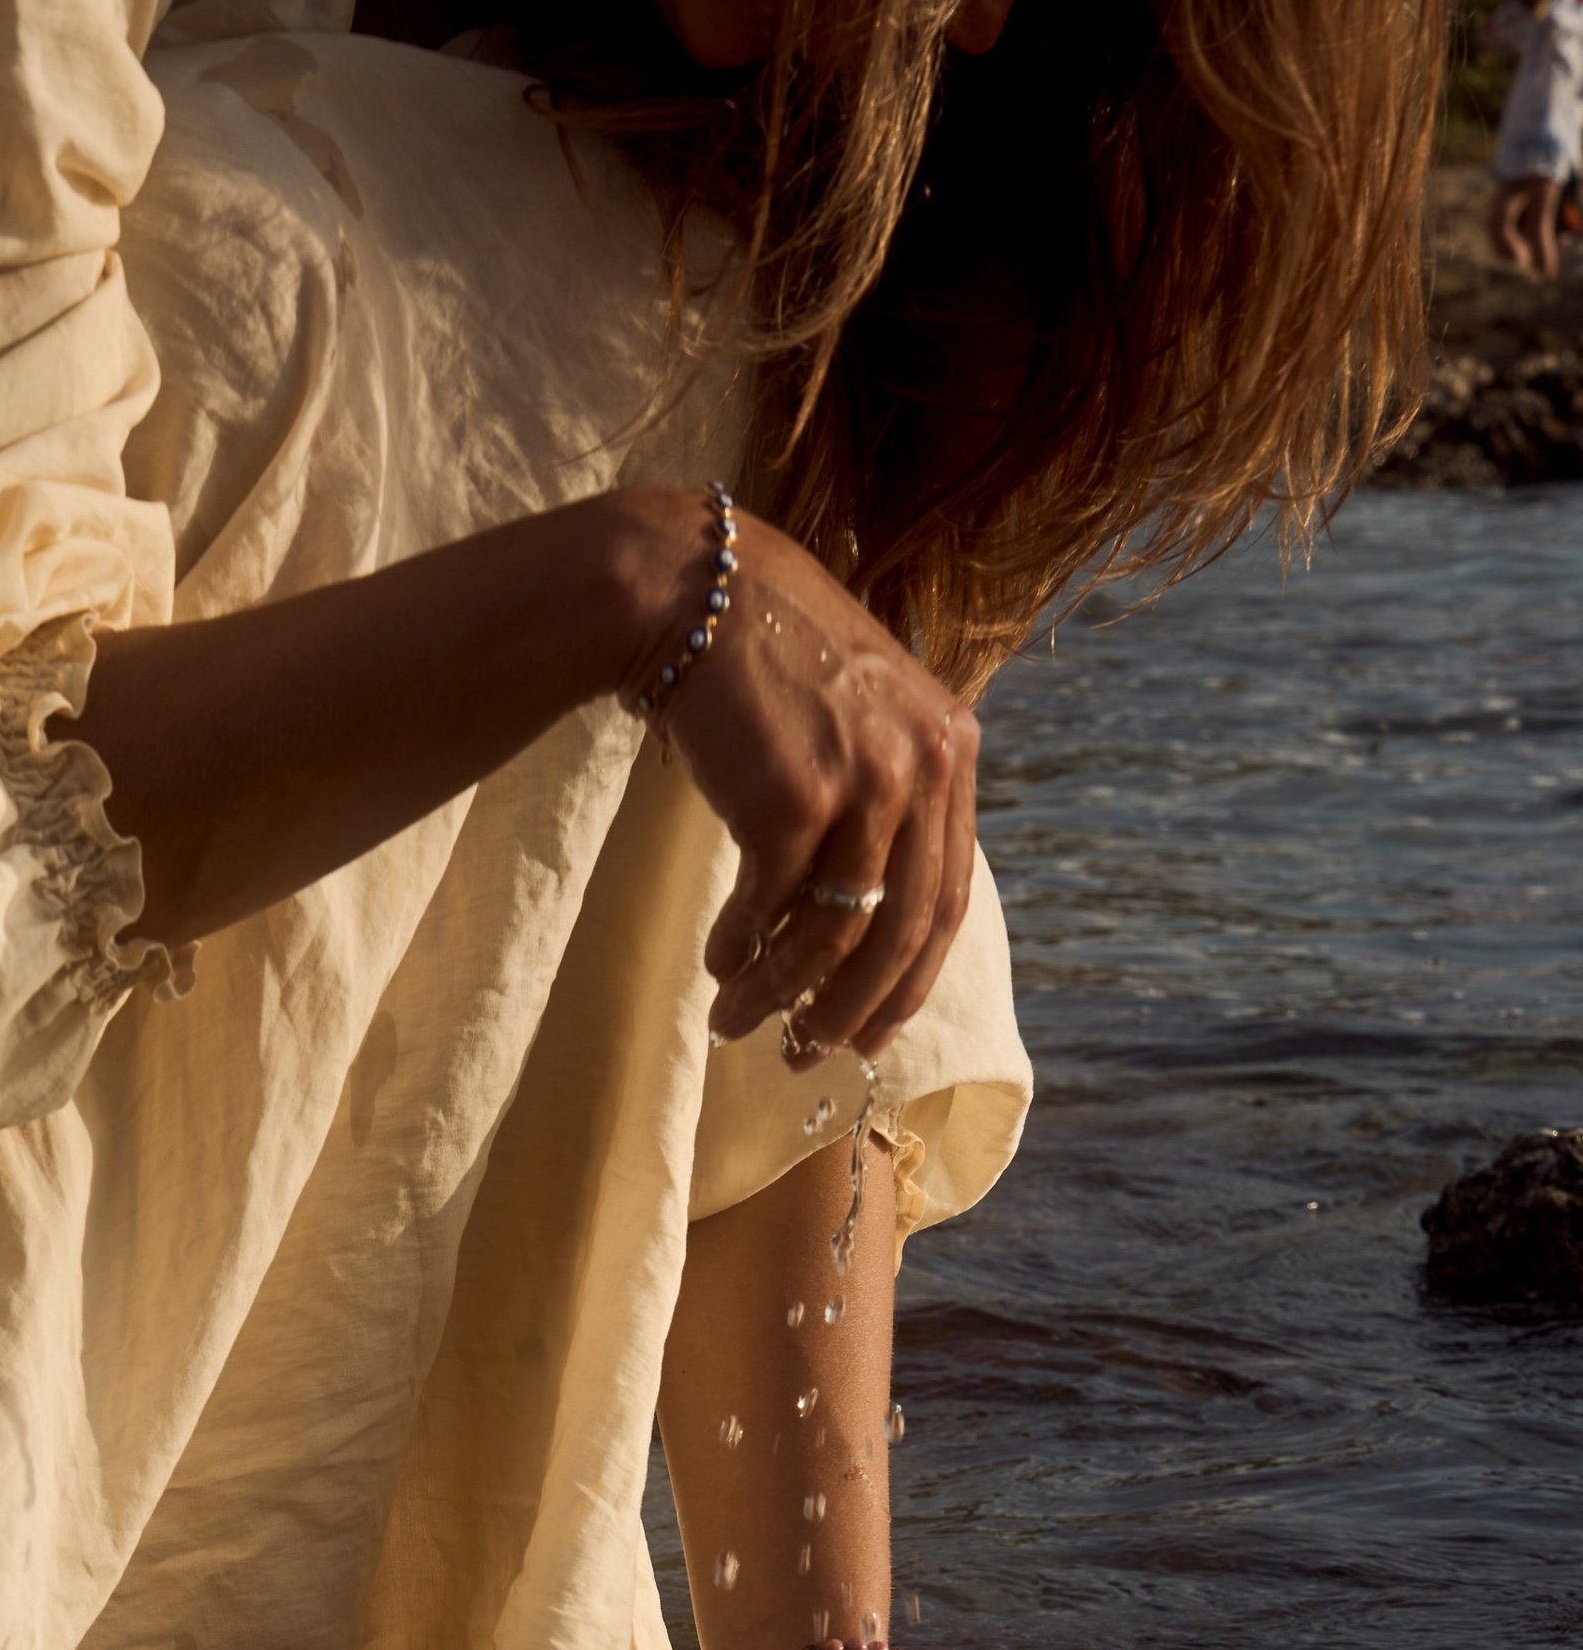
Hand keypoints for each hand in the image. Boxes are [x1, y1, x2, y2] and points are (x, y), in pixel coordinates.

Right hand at [654, 507, 978, 1067]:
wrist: (696, 594)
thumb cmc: (767, 666)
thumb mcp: (861, 720)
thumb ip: (886, 801)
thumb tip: (864, 926)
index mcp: (953, 748)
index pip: (949, 899)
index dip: (907, 982)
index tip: (868, 1034)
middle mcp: (925, 764)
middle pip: (901, 930)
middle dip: (850, 1009)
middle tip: (805, 1055)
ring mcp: (865, 780)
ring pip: (834, 931)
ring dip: (780, 994)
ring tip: (734, 1024)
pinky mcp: (794, 797)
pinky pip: (770, 907)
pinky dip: (741, 949)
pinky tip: (718, 964)